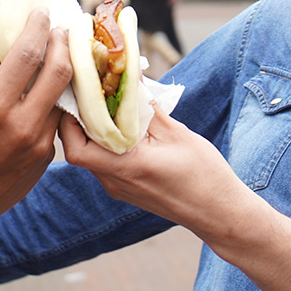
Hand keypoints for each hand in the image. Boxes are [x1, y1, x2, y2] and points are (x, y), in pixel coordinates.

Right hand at [0, 7, 70, 265]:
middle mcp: (22, 124)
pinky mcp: (47, 157)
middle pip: (59, 72)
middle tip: (61, 28)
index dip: (37, 27)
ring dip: (63, 72)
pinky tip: (47, 92)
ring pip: (62, 96)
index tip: (41, 11)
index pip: (27, 55)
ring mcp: (40, 143)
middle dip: (63, 43)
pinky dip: (52, 102)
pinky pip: (56, 120)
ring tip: (59, 54)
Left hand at [58, 102, 242, 235]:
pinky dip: (108, 140)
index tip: (79, 93)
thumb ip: (147, 106)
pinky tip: (122, 122)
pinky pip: (107, 160)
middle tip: (90, 91)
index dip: (69, 120)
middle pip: (79, 148)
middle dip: (79, 118)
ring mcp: (120, 188)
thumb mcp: (176, 133)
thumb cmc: (204, 176)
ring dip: (94, 128)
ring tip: (106, 101)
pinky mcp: (128, 188)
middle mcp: (115, 181)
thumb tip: (130, 77)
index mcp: (125, 168)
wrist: (220, 213)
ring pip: (92, 154)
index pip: (76, 148)